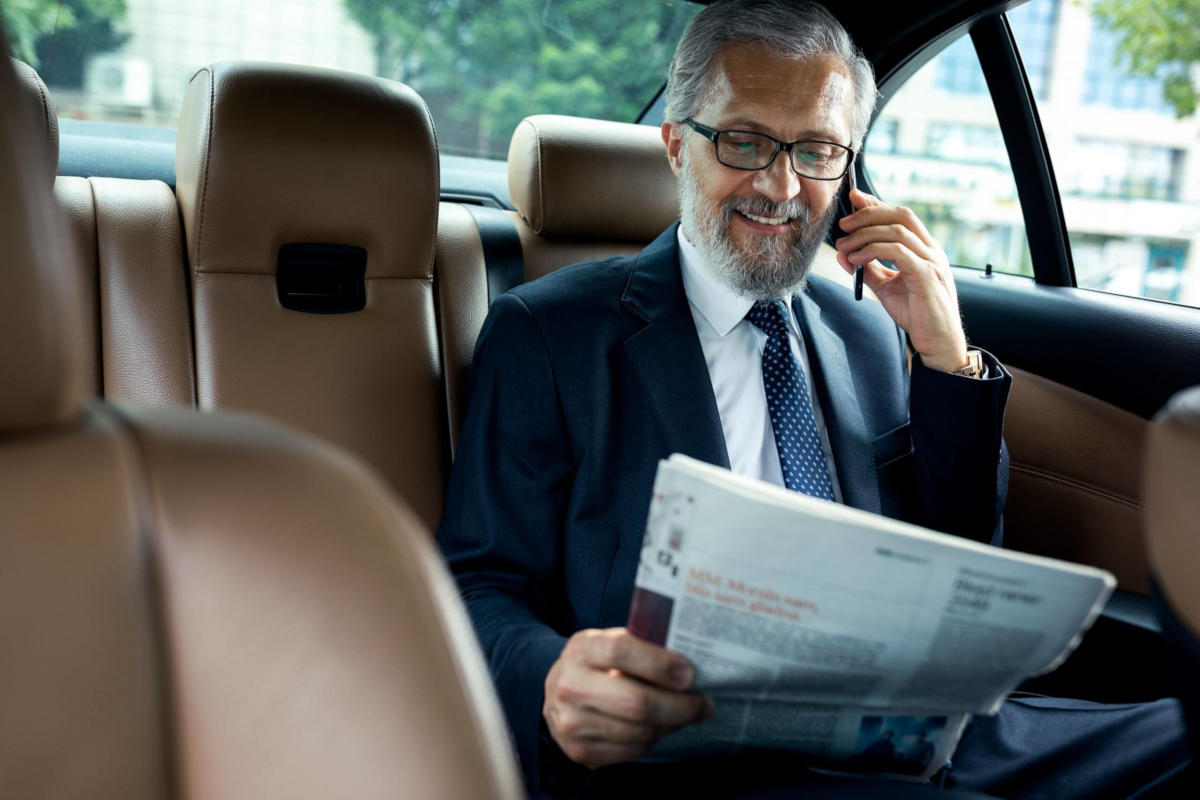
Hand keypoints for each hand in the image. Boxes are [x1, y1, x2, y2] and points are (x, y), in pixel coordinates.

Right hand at [543, 627, 712, 768]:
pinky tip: (662, 726)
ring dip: (672, 724)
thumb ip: (642, 647)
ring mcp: (572, 722)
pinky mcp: (579, 750)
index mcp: (581, 649)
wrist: (556, 693)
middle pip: (635, 702)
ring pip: (639, 731)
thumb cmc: (597, 664)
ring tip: (687, 714)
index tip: (689, 674)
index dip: (660, 664)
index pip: (621, 651)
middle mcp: (570, 685)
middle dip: (679, 706)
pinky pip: (632, 750)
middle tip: (703, 703)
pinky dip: (654, 740)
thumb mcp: (610, 642)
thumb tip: (691, 664)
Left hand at [833, 189, 968, 372]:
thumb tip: (843, 254)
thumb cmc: (917, 314)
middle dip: (868, 214)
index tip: (853, 199)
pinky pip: (897, 252)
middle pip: (900, 215)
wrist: (938, 341)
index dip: (876, 204)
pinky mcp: (927, 275)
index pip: (900, 215)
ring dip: (865, 235)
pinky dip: (872, 251)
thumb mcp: (887, 287)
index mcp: (924, 248)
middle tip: (843, 225)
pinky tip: (856, 260)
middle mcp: (931, 249)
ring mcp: (931, 260)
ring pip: (897, 231)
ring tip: (844, 246)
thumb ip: (868, 269)